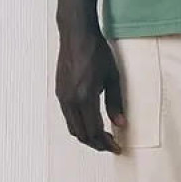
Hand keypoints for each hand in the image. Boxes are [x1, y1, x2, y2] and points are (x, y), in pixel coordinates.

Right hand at [56, 24, 126, 151]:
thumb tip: (121, 124)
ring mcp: (62, 96)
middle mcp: (70, 100)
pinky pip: (68, 117)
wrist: (76, 34)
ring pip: (73, 128)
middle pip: (82, 134)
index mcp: (85, 97)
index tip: (117, 147)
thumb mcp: (113, 77)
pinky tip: (90, 122)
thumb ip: (116, 103)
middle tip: (111, 145)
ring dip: (87, 136)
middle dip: (97, 144)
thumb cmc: (96, 51)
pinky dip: (79, 125)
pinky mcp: (59, 92)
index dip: (106, 143)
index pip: (95, 130)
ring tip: (102, 137)